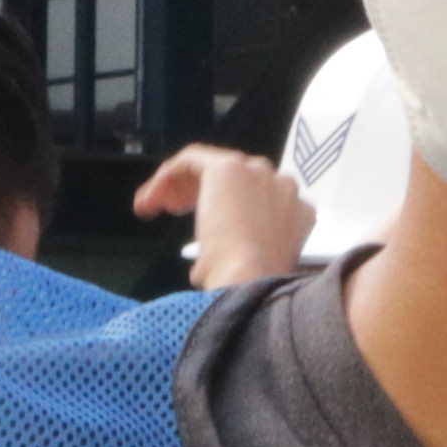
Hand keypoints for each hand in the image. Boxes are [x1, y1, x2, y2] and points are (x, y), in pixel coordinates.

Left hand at [135, 143, 311, 287]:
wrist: (251, 279)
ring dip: (179, 185)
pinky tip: (149, 199)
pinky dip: (167, 176)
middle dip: (200, 192)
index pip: (256, 199)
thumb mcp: (244, 274)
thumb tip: (203, 270)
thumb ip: (228, 261)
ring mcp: (257, 173)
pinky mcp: (229, 167)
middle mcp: (281, 186)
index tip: (199, 230)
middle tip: (172, 210)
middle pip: (235, 179)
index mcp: (297, 213)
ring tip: (150, 206)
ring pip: (210, 168)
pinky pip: (191, 160)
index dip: (224, 210)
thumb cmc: (250, 286)